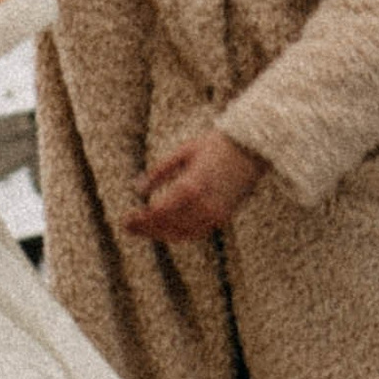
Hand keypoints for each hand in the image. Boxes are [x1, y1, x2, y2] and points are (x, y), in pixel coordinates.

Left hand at [122, 127, 264, 245]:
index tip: (126, 219)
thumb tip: (139, 188)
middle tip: (129, 228)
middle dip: (147, 229)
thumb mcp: (184, 151)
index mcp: (191, 187)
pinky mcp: (224, 216)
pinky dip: (179, 233)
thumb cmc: (218, 144)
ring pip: (182, 234)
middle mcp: (203, 205)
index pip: (158, 212)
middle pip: (168, 227)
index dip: (140, 219)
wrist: (252, 147)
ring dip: (161, 234)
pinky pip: (196, 232)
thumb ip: (160, 171)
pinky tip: (167, 228)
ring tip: (145, 229)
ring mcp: (215, 213)